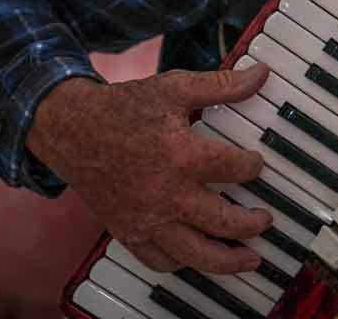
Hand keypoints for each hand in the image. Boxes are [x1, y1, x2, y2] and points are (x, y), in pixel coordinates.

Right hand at [27, 63, 273, 273]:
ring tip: (250, 259)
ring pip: (195, 254)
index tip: (258, 164)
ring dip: (228, 260)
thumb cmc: (124, 109)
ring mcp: (146, 218)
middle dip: (252, 223)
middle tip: (266, 219)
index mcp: (180, 155)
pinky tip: (201, 256)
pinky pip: (160, 261)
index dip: (254, 166)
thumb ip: (222, 85)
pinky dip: (184, 264)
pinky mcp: (128, 232)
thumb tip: (260, 74)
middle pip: (222, 221)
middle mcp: (165, 194)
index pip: (233, 168)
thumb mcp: (175, 88)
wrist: (71, 131)